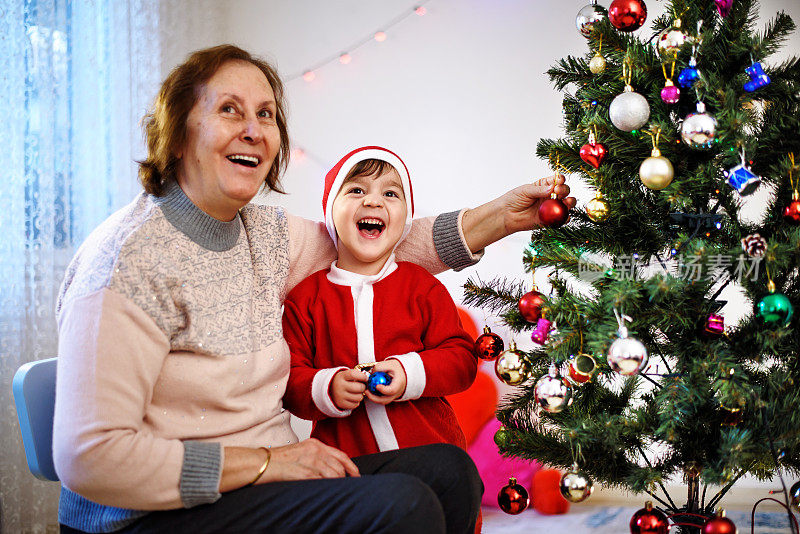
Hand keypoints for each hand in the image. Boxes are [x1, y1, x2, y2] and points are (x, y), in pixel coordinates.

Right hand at [261, 438, 359, 481]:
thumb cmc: (277, 460)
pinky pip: (323, 481)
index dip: (351, 466)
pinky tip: (325, 490)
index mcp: (315, 444)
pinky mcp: (305, 472)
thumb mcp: (301, 452)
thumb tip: (329, 469)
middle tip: (346, 486)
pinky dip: (327, 486)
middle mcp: (315, 450)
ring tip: (333, 490)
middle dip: (344, 478)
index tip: (356, 475)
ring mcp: (310, 460)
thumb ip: (316, 457)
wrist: (261, 462)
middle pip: (339, 466)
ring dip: (336, 483)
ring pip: (334, 474)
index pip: (340, 455)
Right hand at [330, 369, 366, 409]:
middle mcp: (340, 386)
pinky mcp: (341, 404)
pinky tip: (352, 398)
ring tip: (356, 392)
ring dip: (360, 395)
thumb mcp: (346, 375)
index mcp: (342, 376)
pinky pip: (356, 404)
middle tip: (361, 386)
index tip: (365, 378)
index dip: (362, 376)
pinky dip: (356, 401)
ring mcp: (340, 396)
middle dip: (363, 387)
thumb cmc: (343, 381)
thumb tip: (369, 378)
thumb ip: (357, 375)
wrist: (330, 389)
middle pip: (359, 387)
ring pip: (359, 397)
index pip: (354, 374)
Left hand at [364, 359, 406, 404]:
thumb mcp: (389, 364)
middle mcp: (397, 392)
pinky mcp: (389, 397)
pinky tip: (369, 390)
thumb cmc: (395, 368)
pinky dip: (375, 397)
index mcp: (399, 383)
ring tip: (366, 391)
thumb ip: (379, 367)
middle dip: (374, 398)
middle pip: (386, 400)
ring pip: (383, 401)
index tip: (377, 386)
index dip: (384, 390)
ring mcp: (393, 396)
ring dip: (373, 398)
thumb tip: (370, 374)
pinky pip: (381, 400)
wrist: (402, 372)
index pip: (392, 390)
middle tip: (366, 391)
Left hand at [461, 174, 576, 251]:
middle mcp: (550, 196)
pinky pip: (562, 219)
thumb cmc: (514, 200)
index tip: (559, 181)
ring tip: (566, 202)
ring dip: (570, 202)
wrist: (507, 215)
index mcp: (544, 185)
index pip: (557, 180)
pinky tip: (565, 215)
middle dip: (564, 190)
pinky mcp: (550, 219)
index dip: (561, 180)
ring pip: (566, 204)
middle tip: (557, 191)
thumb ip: (539, 190)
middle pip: (564, 191)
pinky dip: (566, 217)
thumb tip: (552, 188)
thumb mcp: (526, 191)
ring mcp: (551, 208)